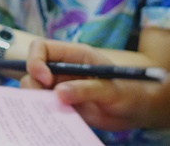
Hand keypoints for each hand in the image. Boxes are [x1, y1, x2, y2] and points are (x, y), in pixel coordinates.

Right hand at [21, 40, 153, 131]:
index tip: (45, 79)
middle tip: (44, 102)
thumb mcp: (111, 89)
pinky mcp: (63, 106)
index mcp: (75, 56)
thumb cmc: (129, 92)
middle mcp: (64, 70)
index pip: (42, 48)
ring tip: (51, 113)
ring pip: (34, 90)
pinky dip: (41, 114)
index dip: (36, 61)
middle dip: (32, 85)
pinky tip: (51, 122)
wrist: (137, 111)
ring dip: (35, 101)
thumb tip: (59, 94)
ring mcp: (61, 88)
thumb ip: (86, 89)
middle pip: (32, 70)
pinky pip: (43, 107)